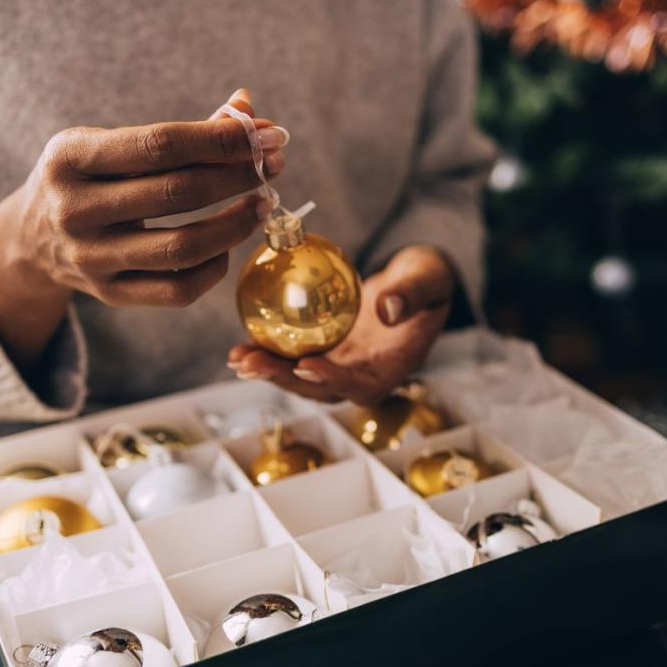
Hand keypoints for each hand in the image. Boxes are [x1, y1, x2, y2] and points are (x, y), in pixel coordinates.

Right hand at [0, 89, 285, 369]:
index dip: (221, 140)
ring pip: (182, 248)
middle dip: (238, 176)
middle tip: (273, 165)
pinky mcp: (108, 294)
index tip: (266, 135)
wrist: (31, 238)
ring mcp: (90, 258)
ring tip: (263, 203)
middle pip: (178, 193)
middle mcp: (74, 209)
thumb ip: (182, 132)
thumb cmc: (90, 177)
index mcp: (70, 157)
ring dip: (237, 225)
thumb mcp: (114, 144)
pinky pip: (178, 290)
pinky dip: (215, 266)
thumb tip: (249, 111)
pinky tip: (229, 245)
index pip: (161, 144)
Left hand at [228, 245, 454, 404]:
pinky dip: (269, 353)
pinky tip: (241, 344)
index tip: (306, 365)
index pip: (362, 384)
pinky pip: (296, 356)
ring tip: (237, 358)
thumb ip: (412, 294)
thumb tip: (388, 309)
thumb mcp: (428, 279)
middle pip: (321, 387)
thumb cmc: (427, 279)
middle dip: (285, 380)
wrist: (417, 283)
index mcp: (394, 366)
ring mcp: (344, 366)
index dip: (333, 380)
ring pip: (303, 377)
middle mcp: (365, 374)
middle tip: (251, 365)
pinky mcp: (329, 353)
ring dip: (269, 371)